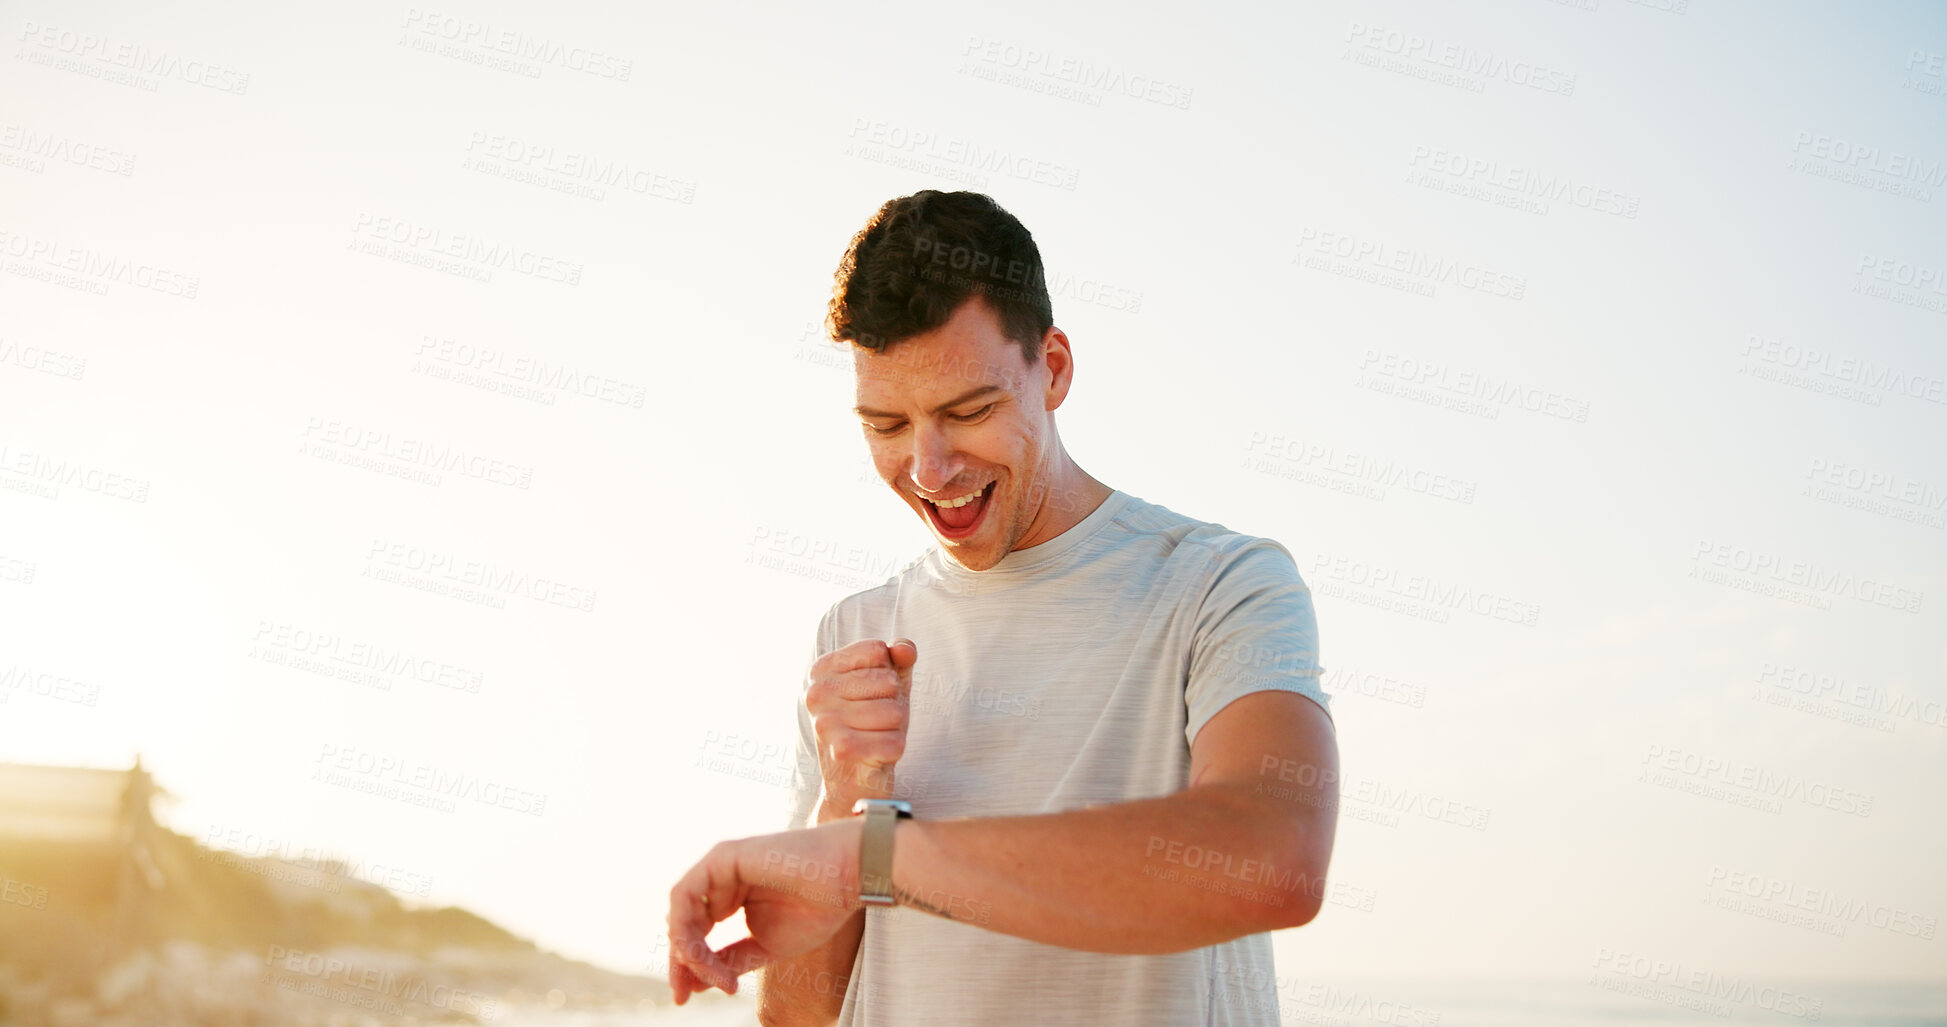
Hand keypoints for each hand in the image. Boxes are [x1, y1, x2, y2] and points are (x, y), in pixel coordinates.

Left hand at [665, 819, 864, 1003]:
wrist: (848, 878)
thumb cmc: (818, 908)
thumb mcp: (764, 945)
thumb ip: (729, 960)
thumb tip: (695, 983)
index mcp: (731, 896)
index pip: (696, 933)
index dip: (689, 966)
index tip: (687, 997)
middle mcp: (721, 879)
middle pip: (682, 923)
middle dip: (680, 963)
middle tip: (683, 995)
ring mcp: (720, 866)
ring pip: (680, 914)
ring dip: (689, 951)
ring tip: (715, 977)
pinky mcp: (722, 857)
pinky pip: (685, 895)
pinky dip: (687, 929)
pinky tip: (704, 954)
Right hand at [807, 638, 915, 820]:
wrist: (853, 780)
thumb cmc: (873, 723)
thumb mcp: (888, 684)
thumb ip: (899, 658)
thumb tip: (904, 649)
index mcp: (822, 670)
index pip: (878, 650)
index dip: (888, 673)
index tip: (871, 693)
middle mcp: (816, 693)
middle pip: (889, 682)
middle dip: (892, 703)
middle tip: (874, 721)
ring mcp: (825, 722)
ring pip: (894, 712)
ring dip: (894, 729)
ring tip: (874, 737)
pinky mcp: (842, 751)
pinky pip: (895, 741)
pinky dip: (895, 749)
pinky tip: (877, 756)